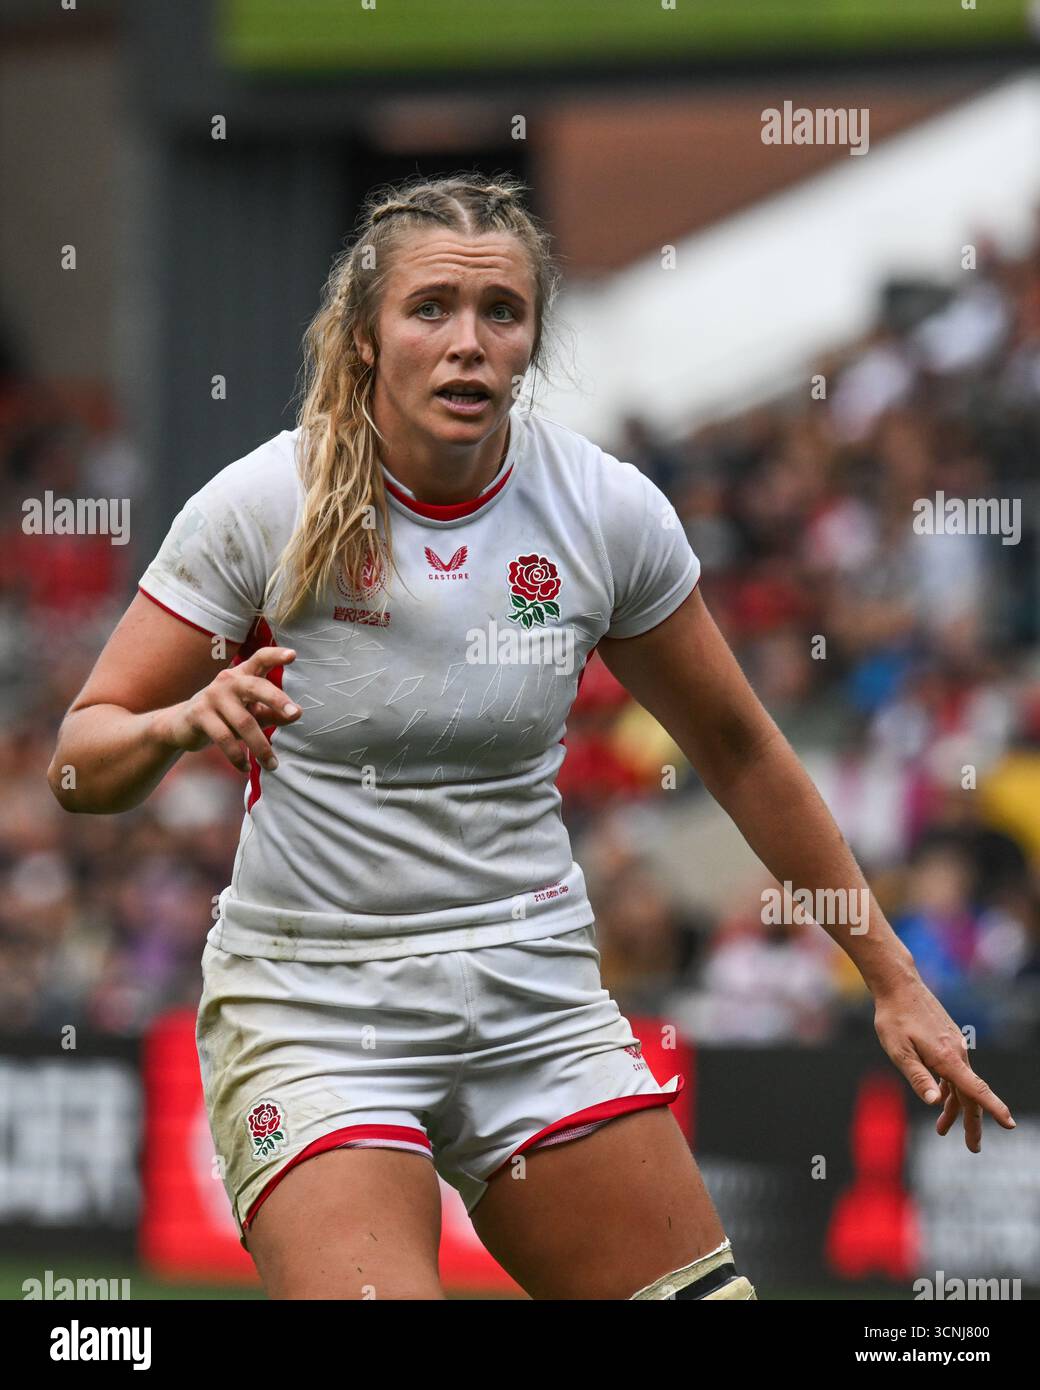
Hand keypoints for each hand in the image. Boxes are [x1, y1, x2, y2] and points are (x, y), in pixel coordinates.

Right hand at [159, 646, 299, 772]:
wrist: (181, 726)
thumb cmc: (226, 716)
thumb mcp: (251, 713)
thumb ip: (273, 712)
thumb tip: (297, 713)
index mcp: (243, 676)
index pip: (260, 659)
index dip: (275, 655)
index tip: (293, 655)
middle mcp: (228, 681)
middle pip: (256, 687)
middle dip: (277, 699)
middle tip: (295, 714)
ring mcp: (212, 696)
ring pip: (244, 722)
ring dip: (261, 747)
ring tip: (273, 765)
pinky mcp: (199, 715)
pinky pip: (224, 737)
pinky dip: (237, 756)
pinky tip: (245, 768)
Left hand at [872, 972, 1014, 1151]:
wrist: (899, 986)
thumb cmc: (894, 1018)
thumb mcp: (898, 1051)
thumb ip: (917, 1077)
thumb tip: (933, 1103)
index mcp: (947, 1058)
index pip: (975, 1089)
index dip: (993, 1108)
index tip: (1010, 1124)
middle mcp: (956, 1052)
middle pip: (969, 1094)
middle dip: (972, 1123)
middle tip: (973, 1148)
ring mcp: (953, 1046)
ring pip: (960, 1084)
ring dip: (954, 1108)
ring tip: (942, 1130)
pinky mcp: (947, 1041)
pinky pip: (953, 1072)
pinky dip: (948, 1089)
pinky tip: (940, 1099)